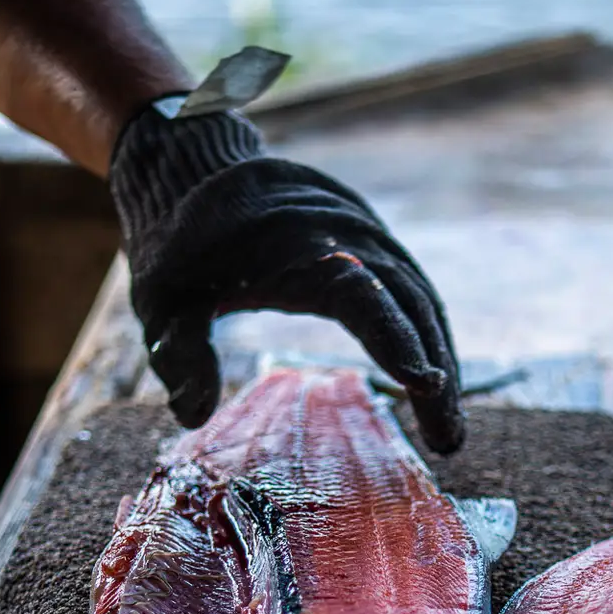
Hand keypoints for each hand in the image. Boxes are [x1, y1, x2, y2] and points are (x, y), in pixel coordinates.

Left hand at [107, 103, 464, 452]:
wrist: (202, 171)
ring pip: (422, 302)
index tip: (424, 384)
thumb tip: (192, 417)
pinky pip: (415, 294)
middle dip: (435, 376)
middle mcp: (349, 236)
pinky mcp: (375, 244)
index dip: (394, 339)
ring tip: (448, 430)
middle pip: (409, 307)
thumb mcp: (164, 299)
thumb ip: (180, 354)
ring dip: (441, 363)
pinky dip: (428, 339)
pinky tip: (432, 384)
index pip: (362, 295)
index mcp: (301, 247)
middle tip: (447, 442)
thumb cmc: (181, 244)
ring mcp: (369, 237)